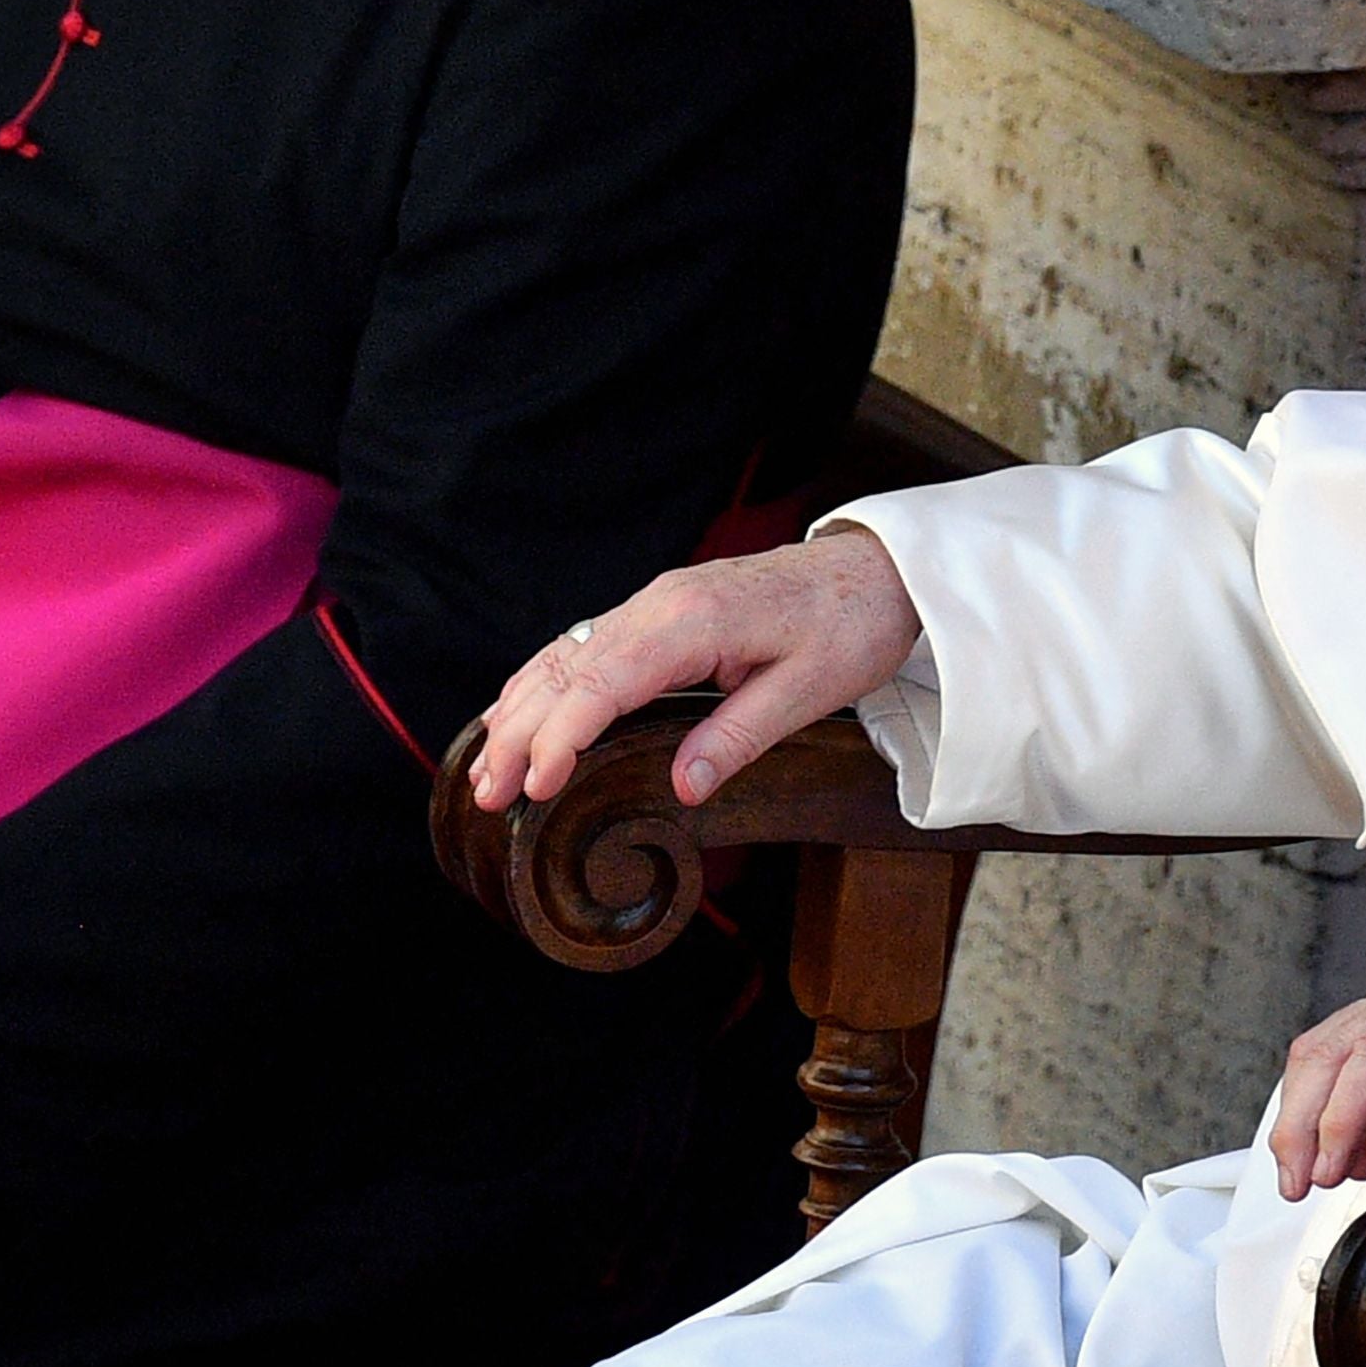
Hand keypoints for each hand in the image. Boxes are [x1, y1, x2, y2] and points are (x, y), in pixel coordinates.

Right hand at [469, 527, 921, 813]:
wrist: (878, 570)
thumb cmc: (849, 626)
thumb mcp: (809, 690)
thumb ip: (739, 736)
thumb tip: (681, 787)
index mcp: (692, 621)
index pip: (604, 683)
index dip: (561, 737)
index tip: (535, 787)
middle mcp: (660, 604)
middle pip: (568, 670)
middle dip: (520, 733)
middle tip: (488, 796)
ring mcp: (655, 603)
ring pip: (566, 655)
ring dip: (521, 710)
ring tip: (489, 770)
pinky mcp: (660, 611)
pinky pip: (586, 646)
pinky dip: (545, 684)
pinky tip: (518, 714)